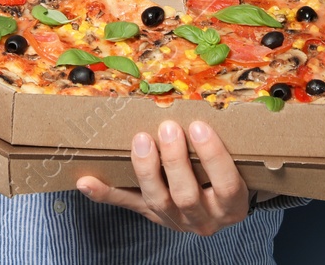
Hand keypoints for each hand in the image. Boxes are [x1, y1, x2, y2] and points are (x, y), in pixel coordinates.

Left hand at [75, 119, 250, 235]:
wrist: (218, 211)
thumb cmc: (227, 179)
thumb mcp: (237, 168)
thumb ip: (220, 146)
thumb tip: (203, 103)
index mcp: (231, 206)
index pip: (226, 185)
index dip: (212, 157)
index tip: (198, 127)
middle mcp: (205, 219)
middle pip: (186, 195)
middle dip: (174, 160)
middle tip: (167, 128)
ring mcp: (177, 222)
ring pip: (158, 201)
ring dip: (146, 170)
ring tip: (141, 140)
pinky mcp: (152, 218)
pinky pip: (126, 205)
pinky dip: (105, 193)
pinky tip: (87, 181)